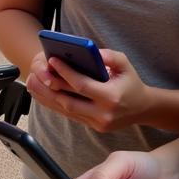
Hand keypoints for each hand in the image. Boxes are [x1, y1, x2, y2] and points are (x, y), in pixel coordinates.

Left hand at [25, 49, 149, 132]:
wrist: (143, 108)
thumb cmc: (132, 82)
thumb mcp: (125, 64)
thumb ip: (109, 55)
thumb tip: (89, 51)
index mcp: (111, 97)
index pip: (82, 85)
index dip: (65, 73)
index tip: (53, 60)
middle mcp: (103, 114)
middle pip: (69, 101)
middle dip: (51, 86)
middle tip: (38, 72)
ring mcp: (97, 123)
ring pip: (66, 110)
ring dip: (48, 97)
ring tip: (35, 83)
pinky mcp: (92, 127)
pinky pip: (70, 115)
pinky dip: (56, 104)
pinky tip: (45, 93)